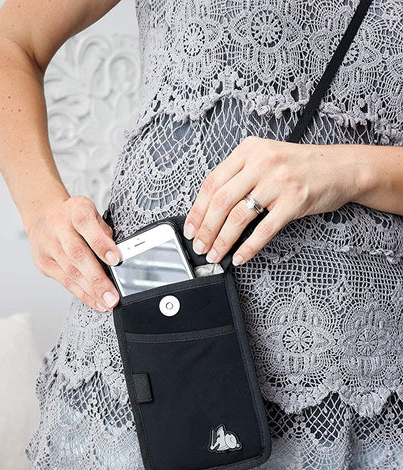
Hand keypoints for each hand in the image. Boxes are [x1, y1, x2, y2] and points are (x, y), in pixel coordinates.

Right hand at [23, 195, 119, 311]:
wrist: (42, 214)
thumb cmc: (73, 216)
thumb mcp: (92, 213)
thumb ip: (105, 233)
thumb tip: (120, 257)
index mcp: (75, 210)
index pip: (86, 225)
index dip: (101, 243)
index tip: (116, 259)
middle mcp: (58, 228)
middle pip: (77, 255)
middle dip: (97, 279)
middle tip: (112, 296)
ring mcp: (48, 246)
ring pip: (71, 272)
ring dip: (92, 291)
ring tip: (107, 303)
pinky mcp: (44, 263)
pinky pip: (65, 282)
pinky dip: (83, 294)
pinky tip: (96, 302)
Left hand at [183, 137, 356, 264]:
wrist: (341, 168)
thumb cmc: (301, 167)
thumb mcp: (266, 158)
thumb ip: (241, 176)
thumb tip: (211, 211)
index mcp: (249, 150)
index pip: (212, 182)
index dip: (197, 209)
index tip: (190, 228)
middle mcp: (262, 162)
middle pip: (221, 200)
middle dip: (206, 229)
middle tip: (200, 247)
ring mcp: (279, 181)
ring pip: (239, 216)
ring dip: (223, 240)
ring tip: (216, 254)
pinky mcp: (295, 200)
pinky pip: (265, 229)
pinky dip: (249, 247)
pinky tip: (240, 257)